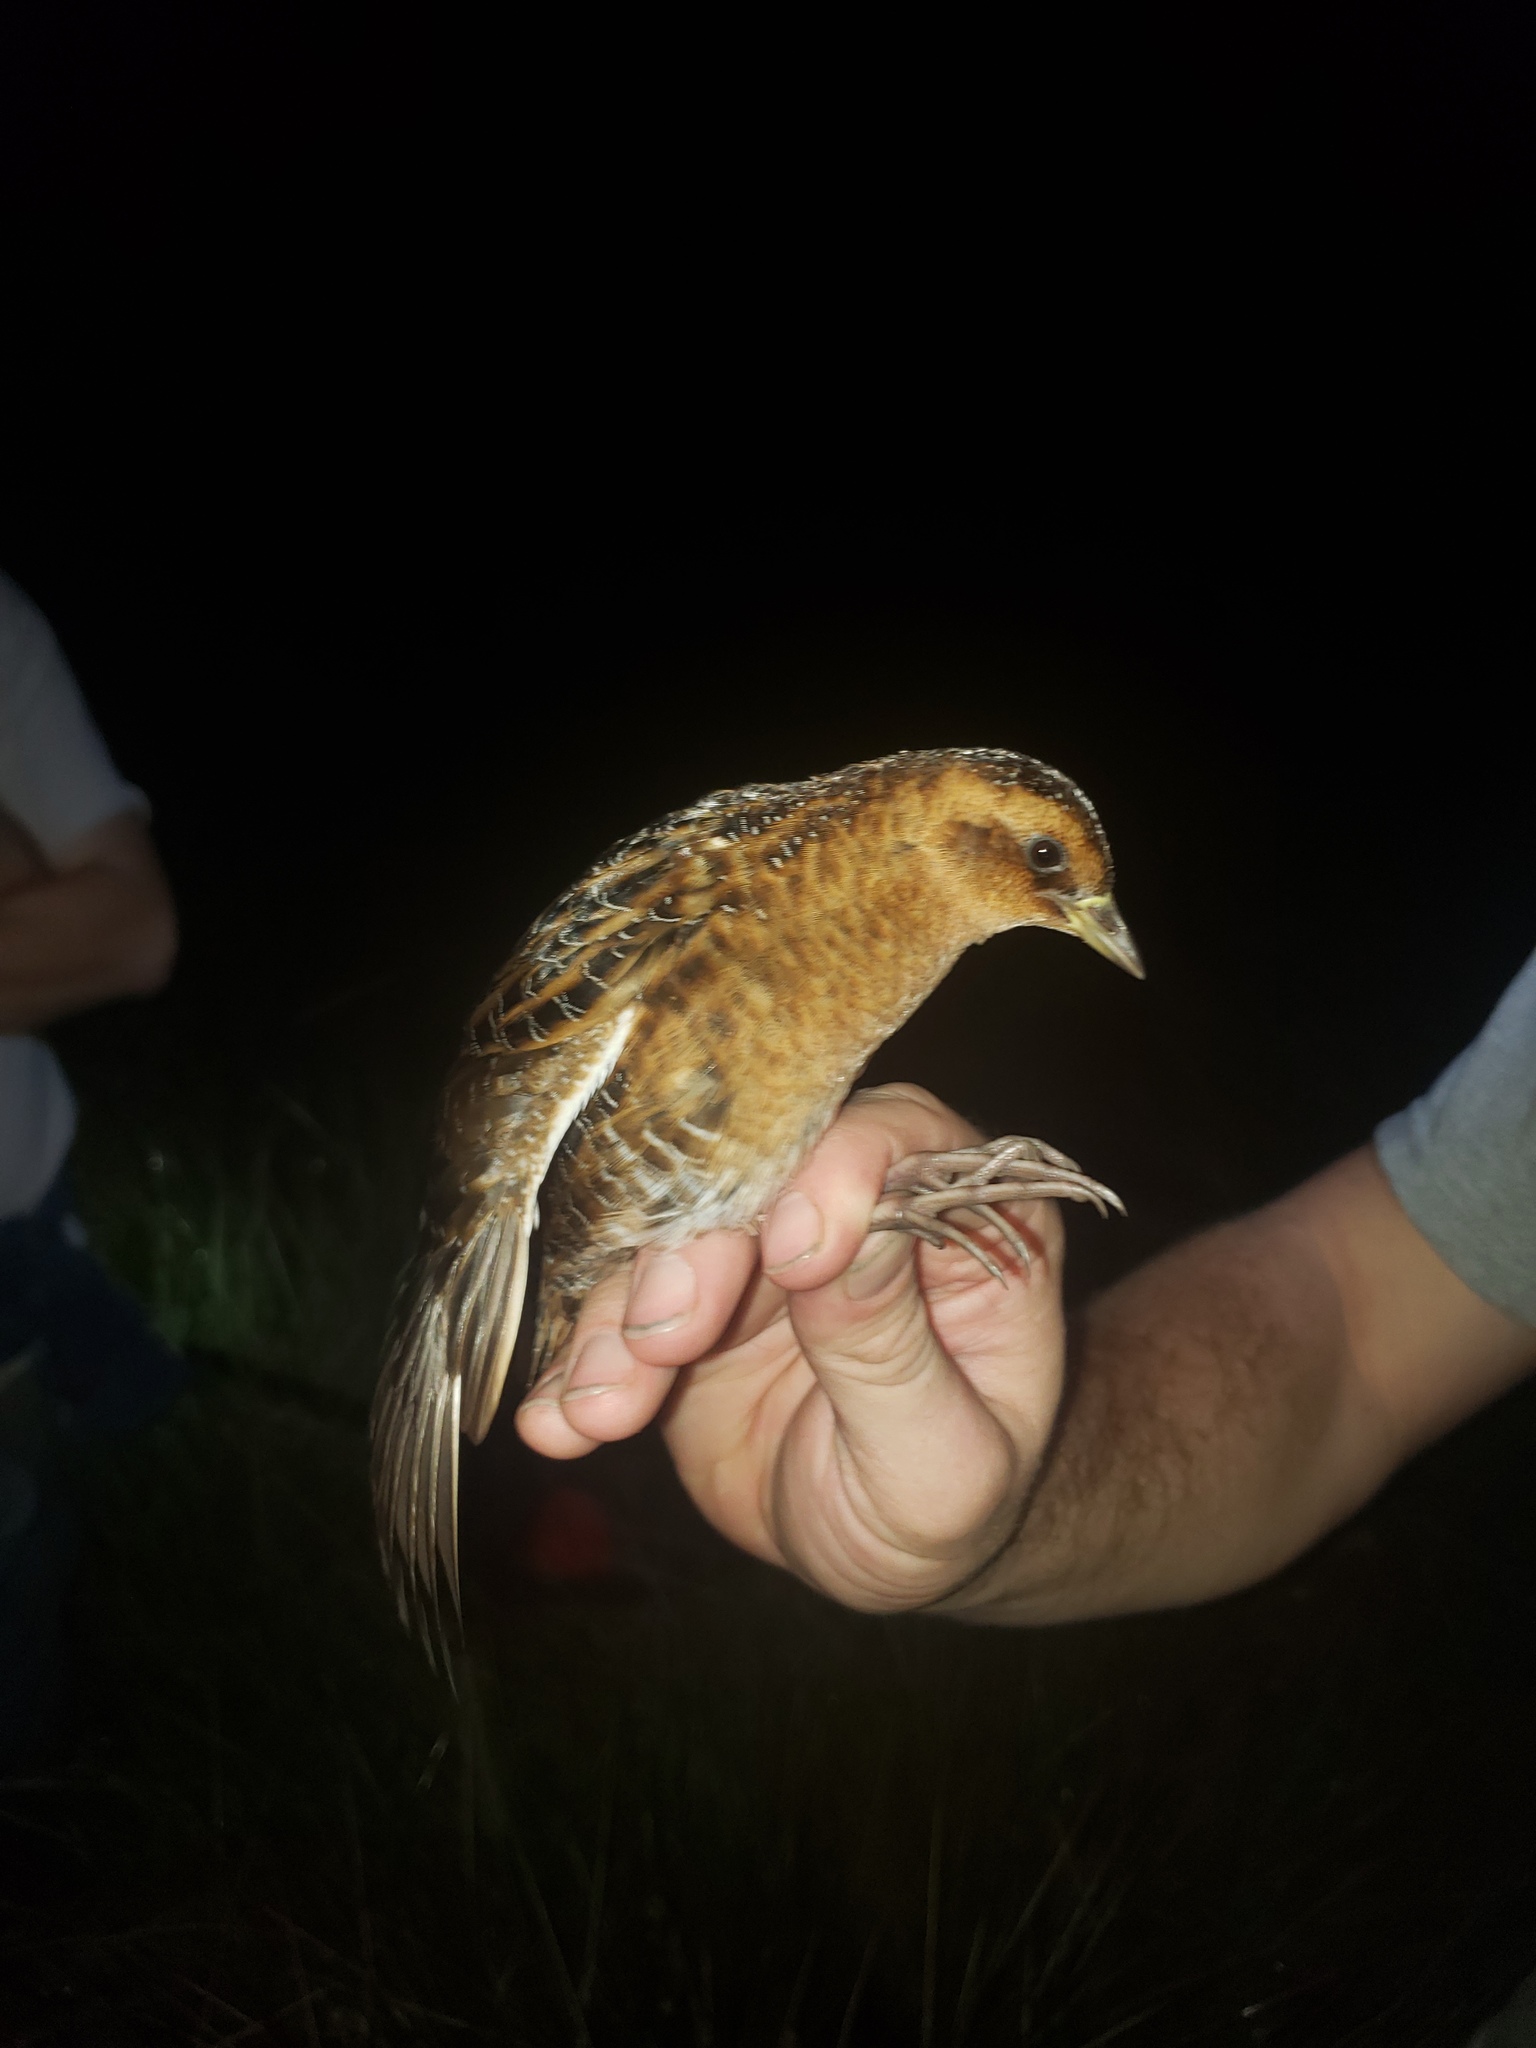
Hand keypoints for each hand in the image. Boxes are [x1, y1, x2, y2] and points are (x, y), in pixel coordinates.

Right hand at [515, 1084, 1070, 1611]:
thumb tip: (844, 1235)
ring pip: (668, 1241)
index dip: (836, 1175)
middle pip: (755, 1177)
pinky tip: (558, 1424)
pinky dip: (577, 1369)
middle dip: (696, 1253)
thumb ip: (889, 1345)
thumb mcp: (945, 1453)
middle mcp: (847, 1209)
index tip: (792, 1256)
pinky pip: (615, 1315)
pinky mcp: (685, 1308)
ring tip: (600, 1410)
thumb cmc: (952, 1502)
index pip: (896, 1138)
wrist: (886, 1559)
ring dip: (619, 1322)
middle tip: (665, 1338)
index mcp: (953, 1216)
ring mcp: (758, 1255)